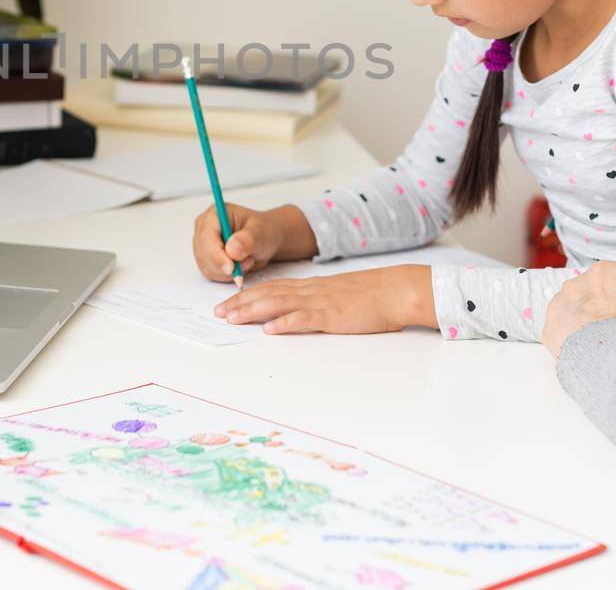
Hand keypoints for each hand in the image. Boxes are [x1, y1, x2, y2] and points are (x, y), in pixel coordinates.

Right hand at [192, 203, 315, 282]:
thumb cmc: (267, 231)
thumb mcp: (262, 233)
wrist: (270, 239)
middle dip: (225, 264)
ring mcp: (203, 243)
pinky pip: (211, 274)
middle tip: (247, 264)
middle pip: (203, 254)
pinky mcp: (207, 257)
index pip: (206, 237)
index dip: (216, 254)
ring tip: (248, 262)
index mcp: (214, 213)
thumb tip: (232, 249)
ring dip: (227, 271)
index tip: (232, 267)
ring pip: (206, 266)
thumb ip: (248, 240)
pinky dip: (226, 276)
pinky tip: (241, 268)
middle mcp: (204, 227)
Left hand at [212, 265, 434, 334]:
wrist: (397, 290)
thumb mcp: (338, 295)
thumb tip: (295, 313)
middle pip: (268, 294)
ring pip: (279, 303)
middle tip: (218, 313)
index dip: (246, 295)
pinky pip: (306, 318)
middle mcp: (311, 291)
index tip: (226, 303)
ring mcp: (321, 302)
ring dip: (253, 311)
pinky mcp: (333, 316)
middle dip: (240, 303)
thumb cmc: (371, 296)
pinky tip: (271, 329)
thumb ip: (317, 301)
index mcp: (312, 287)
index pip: (272, 288)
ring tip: (232, 319)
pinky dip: (286, 323)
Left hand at [542, 259, 615, 356]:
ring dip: (582, 321)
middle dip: (603, 308)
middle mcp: (598, 273)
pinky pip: (560, 326)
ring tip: (597, 346)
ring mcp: (572, 292)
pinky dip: (568, 339)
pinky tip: (582, 354)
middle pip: (598, 288)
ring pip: (575, 304)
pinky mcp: (553, 315)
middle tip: (614, 334)